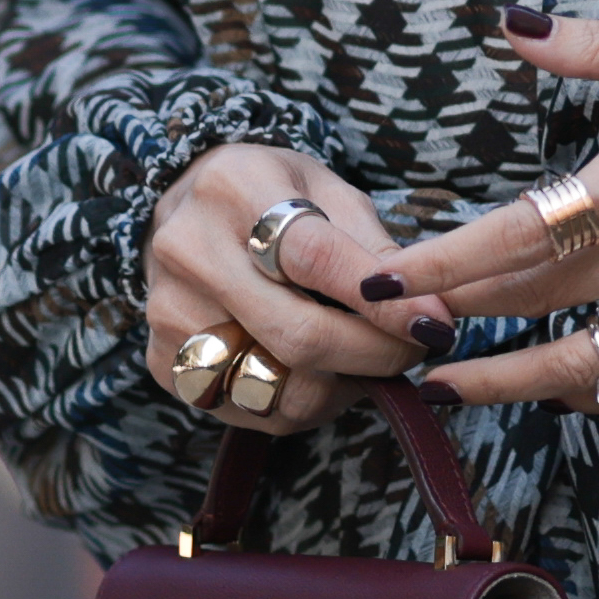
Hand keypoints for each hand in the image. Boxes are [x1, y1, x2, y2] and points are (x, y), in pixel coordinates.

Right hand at [138, 141, 413, 448]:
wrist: (188, 209)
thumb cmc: (273, 198)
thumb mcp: (327, 191)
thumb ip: (374, 246)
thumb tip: (430, 314)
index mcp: (234, 189)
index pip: (316, 258)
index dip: (382, 302)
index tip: (434, 324)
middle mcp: (189, 251)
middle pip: (297, 334)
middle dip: (374, 353)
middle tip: (415, 349)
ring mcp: (170, 312)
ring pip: (277, 385)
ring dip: (342, 383)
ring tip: (362, 354)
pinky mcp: (164, 361)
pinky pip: (252, 409)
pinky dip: (302, 401)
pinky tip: (317, 370)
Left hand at [360, 11, 598, 416]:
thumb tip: (513, 27)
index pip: (521, 232)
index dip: (443, 264)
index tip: (385, 278)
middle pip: (535, 303)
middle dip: (452, 321)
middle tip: (387, 328)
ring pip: (589, 365)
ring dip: (509, 381)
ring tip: (450, 382)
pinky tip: (560, 388)